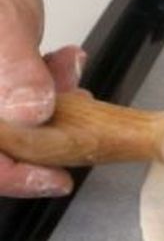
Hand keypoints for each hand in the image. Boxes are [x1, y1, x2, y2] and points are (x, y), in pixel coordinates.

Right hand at [0, 0, 83, 197]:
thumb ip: (12, 69)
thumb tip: (31, 113)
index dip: (14, 177)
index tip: (57, 179)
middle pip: (0, 149)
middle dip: (44, 141)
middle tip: (79, 128)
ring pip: (18, 131)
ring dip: (55, 113)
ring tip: (69, 76)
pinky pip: (25, 106)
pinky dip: (51, 89)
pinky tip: (63, 61)